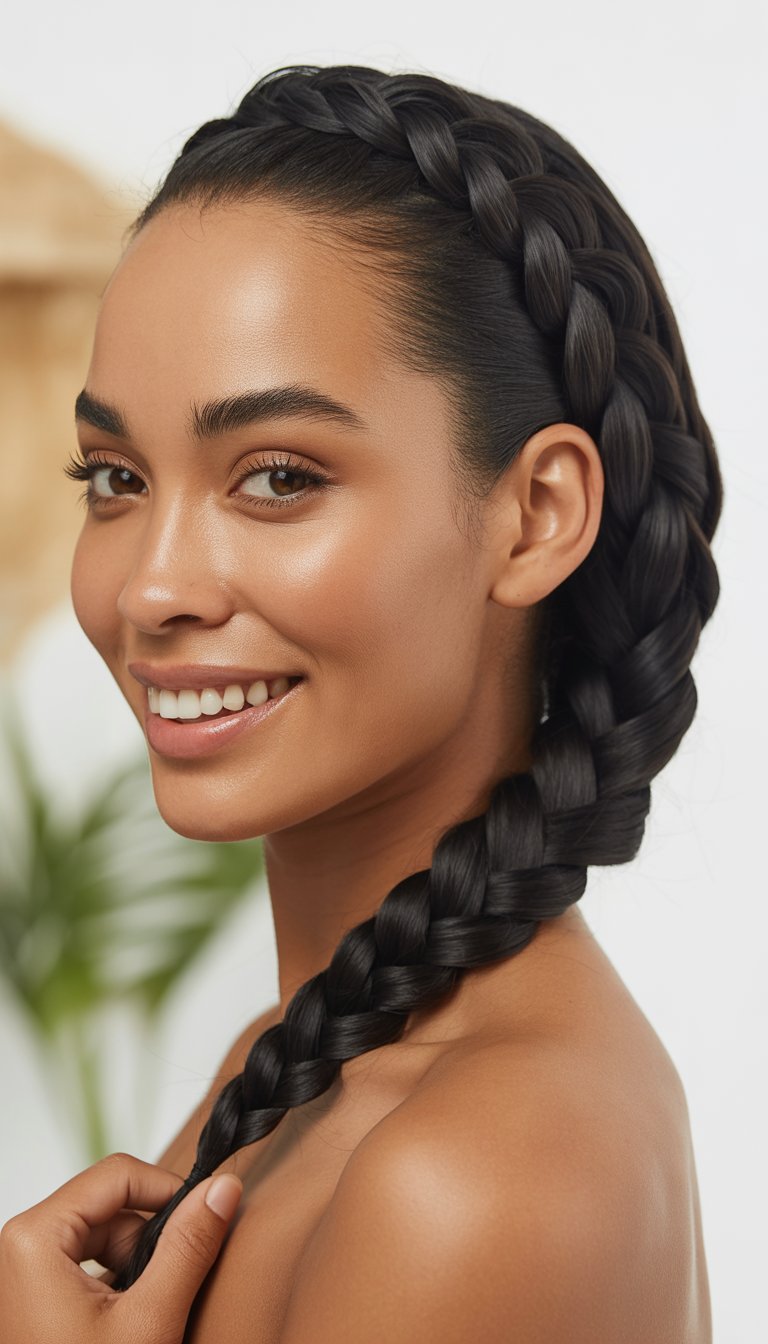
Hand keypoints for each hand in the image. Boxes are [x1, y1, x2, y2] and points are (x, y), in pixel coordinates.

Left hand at [0, 1151, 242, 1343]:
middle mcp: (18, 1245)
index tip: (208, 1218)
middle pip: (109, 1205)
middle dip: (151, 1240)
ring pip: (99, 1235)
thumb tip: (223, 1188)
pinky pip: (82, 1264)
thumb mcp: (149, 1320)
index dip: (170, 1191)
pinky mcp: (30, 1297)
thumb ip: (189, 1247)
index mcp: (35, 1236)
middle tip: (177, 1284)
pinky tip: (129, 1322)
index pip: (119, 1174)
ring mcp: (21, 1273)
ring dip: (137, 1264)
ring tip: (152, 1312)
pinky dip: (116, 1283)